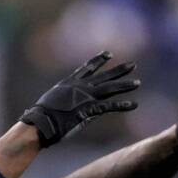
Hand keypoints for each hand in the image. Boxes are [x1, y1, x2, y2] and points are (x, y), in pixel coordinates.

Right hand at [19, 52, 139, 146]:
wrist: (39, 123)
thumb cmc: (40, 118)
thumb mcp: (51, 105)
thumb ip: (61, 103)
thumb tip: (66, 107)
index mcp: (68, 83)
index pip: (86, 68)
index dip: (98, 60)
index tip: (109, 54)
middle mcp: (79, 87)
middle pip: (103, 76)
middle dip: (118, 70)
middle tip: (132, 65)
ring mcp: (84, 97)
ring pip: (109, 88)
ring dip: (124, 85)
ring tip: (137, 82)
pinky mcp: (88, 109)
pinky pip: (109, 106)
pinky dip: (122, 105)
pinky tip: (134, 104)